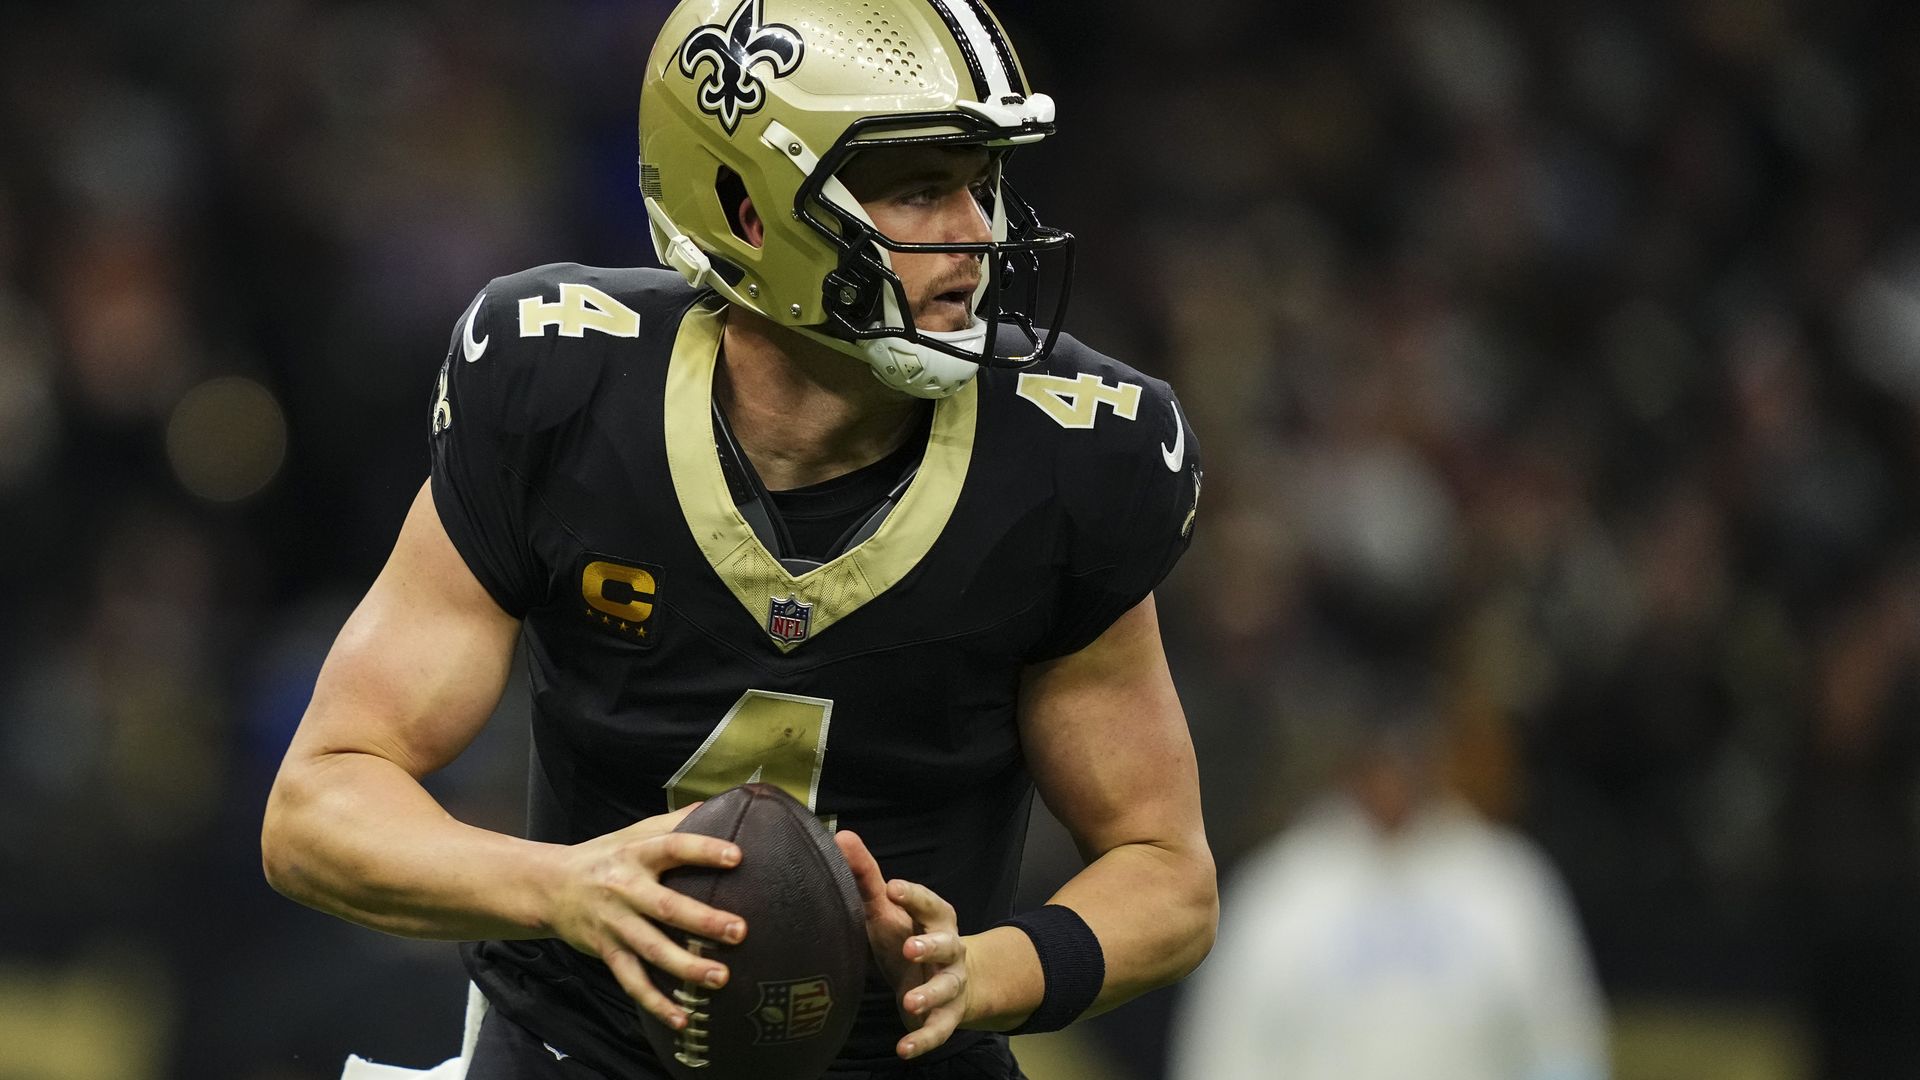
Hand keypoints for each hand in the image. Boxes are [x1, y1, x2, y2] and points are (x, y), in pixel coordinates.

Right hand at [545, 803, 747, 1030]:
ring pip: (652, 949)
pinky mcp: (607, 951)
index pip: (673, 847)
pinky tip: (683, 1019)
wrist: (550, 886)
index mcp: (636, 854)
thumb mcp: (634, 832)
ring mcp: (615, 924)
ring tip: (720, 978)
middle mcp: (625, 889)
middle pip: (666, 907)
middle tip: (739, 931)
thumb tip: (718, 805)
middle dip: (703, 921)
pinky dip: (656, 1003)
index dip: (704, 850)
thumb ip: (674, 824)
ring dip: (686, 967)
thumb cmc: (606, 856)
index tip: (737, 857)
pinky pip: (632, 981)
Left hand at [836, 830, 970, 1058]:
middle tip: (909, 947)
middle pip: (947, 944)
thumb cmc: (911, 937)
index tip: (893, 887)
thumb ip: (866, 877)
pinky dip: (923, 1039)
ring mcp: (951, 983)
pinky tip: (905, 1050)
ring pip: (947, 988)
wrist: (954, 981)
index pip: (929, 903)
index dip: (914, 896)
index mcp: (936, 918)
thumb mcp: (889, 910)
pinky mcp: (947, 1015)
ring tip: (909, 1001)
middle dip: (930, 946)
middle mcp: (950, 948)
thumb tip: (841, 836)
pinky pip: (939, 1029)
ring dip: (929, 994)